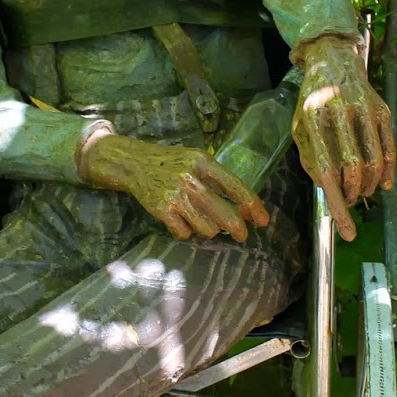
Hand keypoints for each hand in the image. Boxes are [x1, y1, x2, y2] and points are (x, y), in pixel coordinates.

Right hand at [80, 134, 268, 242]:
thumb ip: (217, 180)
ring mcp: (176, 196)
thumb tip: (243, 208)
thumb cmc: (171, 163)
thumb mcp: (195, 161)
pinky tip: (181, 221)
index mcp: (203, 162)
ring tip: (203, 222)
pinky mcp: (162, 210)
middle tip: (243, 236)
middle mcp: (190, 179)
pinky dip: (186, 231)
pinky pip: (185, 233)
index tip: (262, 220)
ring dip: (209, 230)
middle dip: (238, 229)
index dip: (252, 206)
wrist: (133, 163)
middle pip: (225, 215)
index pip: (235, 187)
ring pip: (207, 228)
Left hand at [291, 35, 394, 240]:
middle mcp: (341, 111)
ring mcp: (365, 109)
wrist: (334, 60)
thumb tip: (327, 190)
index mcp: (314, 118)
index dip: (337, 204)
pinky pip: (389, 149)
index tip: (347, 231)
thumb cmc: (312, 101)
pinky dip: (387, 172)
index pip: (327, 171)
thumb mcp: (299, 127)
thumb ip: (309, 158)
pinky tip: (383, 184)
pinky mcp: (383, 109)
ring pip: (374, 162)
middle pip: (353, 169)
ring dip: (369, 186)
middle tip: (350, 200)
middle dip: (354, 195)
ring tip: (362, 191)